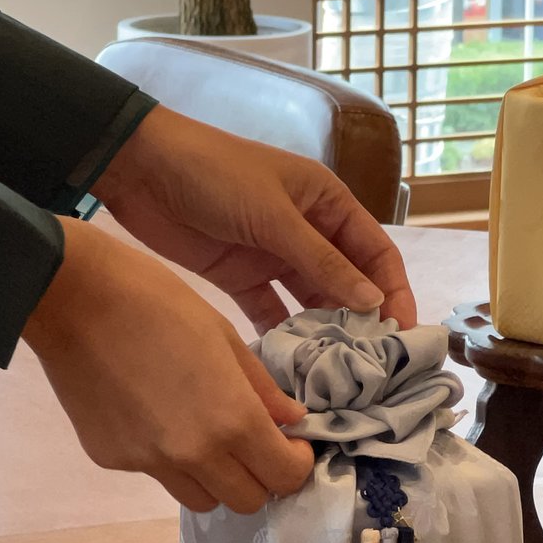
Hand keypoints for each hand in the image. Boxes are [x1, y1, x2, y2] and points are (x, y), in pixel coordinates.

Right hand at [22, 217, 314, 513]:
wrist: (72, 297)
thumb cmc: (158, 302)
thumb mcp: (225, 336)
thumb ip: (263, 388)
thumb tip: (293, 419)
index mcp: (233, 419)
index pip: (286, 477)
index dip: (298, 462)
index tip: (292, 440)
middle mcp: (194, 454)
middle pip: (248, 501)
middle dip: (261, 477)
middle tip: (255, 442)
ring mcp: (149, 462)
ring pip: (203, 499)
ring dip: (217, 478)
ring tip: (208, 435)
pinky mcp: (112, 459)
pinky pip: (158, 475)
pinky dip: (170, 459)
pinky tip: (157, 416)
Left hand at [92, 105, 416, 335]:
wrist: (139, 168)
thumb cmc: (216, 175)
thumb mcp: (275, 217)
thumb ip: (322, 262)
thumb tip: (373, 302)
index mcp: (328, 204)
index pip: (377, 253)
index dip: (394, 292)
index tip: (403, 334)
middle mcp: (308, 232)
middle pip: (348, 283)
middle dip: (361, 321)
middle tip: (370, 367)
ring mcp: (274, 256)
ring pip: (311, 302)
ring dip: (323, 333)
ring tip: (334, 373)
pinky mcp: (241, 277)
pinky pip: (272, 313)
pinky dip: (282, 337)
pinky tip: (291, 367)